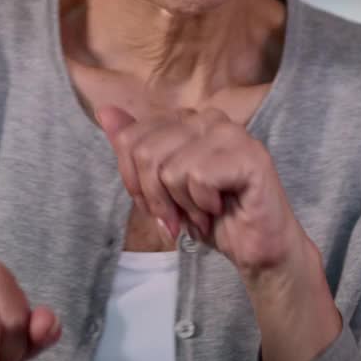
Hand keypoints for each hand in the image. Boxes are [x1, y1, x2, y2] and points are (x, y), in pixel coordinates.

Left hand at [96, 104, 308, 283]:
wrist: (256, 250)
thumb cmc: (211, 217)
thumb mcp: (161, 187)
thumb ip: (135, 149)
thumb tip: (104, 111)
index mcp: (185, 120)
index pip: (130, 138)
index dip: (135, 182)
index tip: (158, 206)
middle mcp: (207, 117)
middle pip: (145, 152)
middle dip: (156, 198)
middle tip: (179, 216)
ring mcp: (230, 132)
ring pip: (171, 168)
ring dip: (183, 205)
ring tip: (203, 212)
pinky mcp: (249, 154)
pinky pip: (198, 177)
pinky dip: (203, 205)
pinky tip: (220, 208)